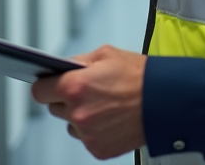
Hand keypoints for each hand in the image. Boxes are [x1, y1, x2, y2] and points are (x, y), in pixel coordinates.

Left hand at [31, 45, 146, 159]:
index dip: (45, 85)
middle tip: (87, 91)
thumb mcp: (106, 54)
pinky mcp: (97, 149)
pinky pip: (86, 138)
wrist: (165, 102)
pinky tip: (111, 118)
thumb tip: (62, 68)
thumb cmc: (139, 76)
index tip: (50, 84)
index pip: (39, 91)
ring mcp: (87, 134)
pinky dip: (95, 130)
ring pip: (70, 124)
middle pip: (54, 108)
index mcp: (75, 86)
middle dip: (66, 99)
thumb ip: (78, 61)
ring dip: (80, 116)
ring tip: (104, 105)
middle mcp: (77, 112)